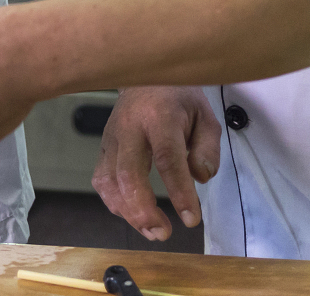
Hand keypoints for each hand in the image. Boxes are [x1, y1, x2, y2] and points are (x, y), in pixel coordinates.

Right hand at [93, 85, 221, 241]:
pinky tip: (133, 214)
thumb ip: (207, 148)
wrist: (144, 75)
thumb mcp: (205, 115)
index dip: (179, 192)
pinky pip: (101, 180)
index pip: (167, 158)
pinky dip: (115, 203)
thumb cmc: (178, 97)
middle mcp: (129, 127)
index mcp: (159, 116)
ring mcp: (111, 137)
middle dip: (144, 210)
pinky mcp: (103, 147)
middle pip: (128, 174)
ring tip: (151, 230)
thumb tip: (200, 177)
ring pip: (109, 181)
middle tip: (164, 233)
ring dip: (128, 212)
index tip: (192, 219)